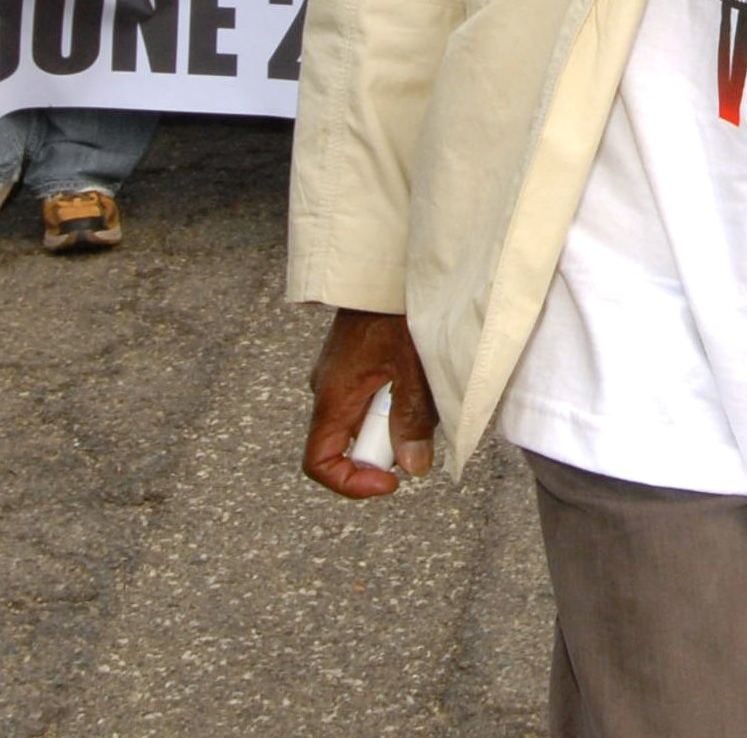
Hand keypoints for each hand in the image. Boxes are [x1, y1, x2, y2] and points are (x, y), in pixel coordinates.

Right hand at [303, 308, 436, 496]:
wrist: (389, 263)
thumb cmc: (397, 307)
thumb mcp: (413, 365)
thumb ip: (412, 418)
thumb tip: (413, 466)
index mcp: (333, 395)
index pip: (319, 462)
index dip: (351, 483)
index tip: (391, 482)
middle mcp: (329, 389)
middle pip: (350, 444)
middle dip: (388, 445)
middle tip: (422, 423)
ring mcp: (341, 376)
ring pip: (367, 420)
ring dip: (398, 418)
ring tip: (426, 387)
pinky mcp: (357, 362)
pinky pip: (374, 397)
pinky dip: (398, 398)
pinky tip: (421, 374)